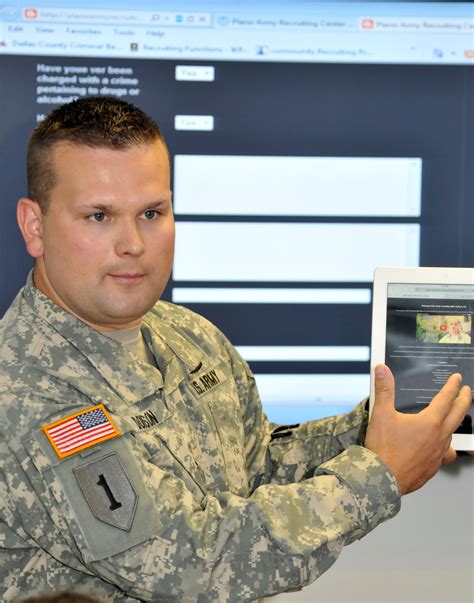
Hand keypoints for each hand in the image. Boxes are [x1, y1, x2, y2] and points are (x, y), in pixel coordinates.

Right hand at [364, 365, 470, 494]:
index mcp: (429, 422)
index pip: (446, 399)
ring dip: (455, 424)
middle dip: (464, 401)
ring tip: (454, 421)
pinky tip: (438, 448)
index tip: (457, 379)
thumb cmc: (383, 449)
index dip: (452, 386)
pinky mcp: (432, 467)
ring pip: (452, 436)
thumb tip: (382, 370)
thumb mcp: (381, 414)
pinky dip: (444, 447)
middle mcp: (438, 438)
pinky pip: (444, 454)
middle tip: (467, 392)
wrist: (382, 478)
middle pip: (458, 415)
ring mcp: (438, 454)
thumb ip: (384, 390)